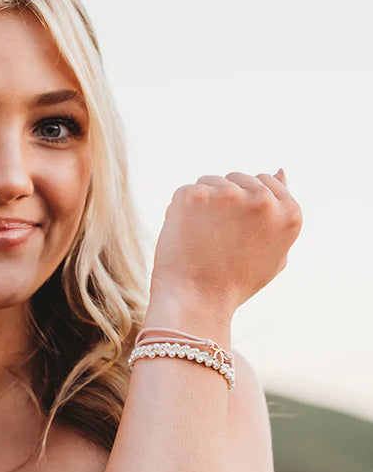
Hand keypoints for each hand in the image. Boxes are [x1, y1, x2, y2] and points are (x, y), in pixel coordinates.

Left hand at [149, 169, 302, 314]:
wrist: (196, 301)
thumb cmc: (234, 284)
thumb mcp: (275, 253)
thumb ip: (280, 213)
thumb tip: (280, 170)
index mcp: (290, 212)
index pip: (267, 181)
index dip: (246, 204)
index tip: (236, 228)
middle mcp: (263, 199)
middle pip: (237, 179)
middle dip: (225, 202)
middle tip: (217, 239)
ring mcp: (228, 194)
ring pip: (211, 182)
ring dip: (203, 204)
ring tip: (201, 238)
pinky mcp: (196, 194)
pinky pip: (187, 192)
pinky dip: (181, 210)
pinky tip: (185, 236)